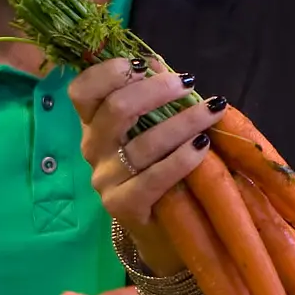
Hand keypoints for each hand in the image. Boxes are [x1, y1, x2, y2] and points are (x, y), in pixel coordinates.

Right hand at [68, 58, 225, 233]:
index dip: (110, 71)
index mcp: (92, 124)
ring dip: (184, 122)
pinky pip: (154, 177)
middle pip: (116, 109)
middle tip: (188, 84)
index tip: (144, 65)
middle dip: (156, 90)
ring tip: (212, 111)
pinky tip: (203, 146)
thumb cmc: (156, 168)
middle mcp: (93, 148)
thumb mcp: (149, 129)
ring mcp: (105, 178)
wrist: (160, 231)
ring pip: (143, 142)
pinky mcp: (122, 205)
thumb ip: (149, 97)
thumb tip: (157, 63)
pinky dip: (182, 158)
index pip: (82, 90)